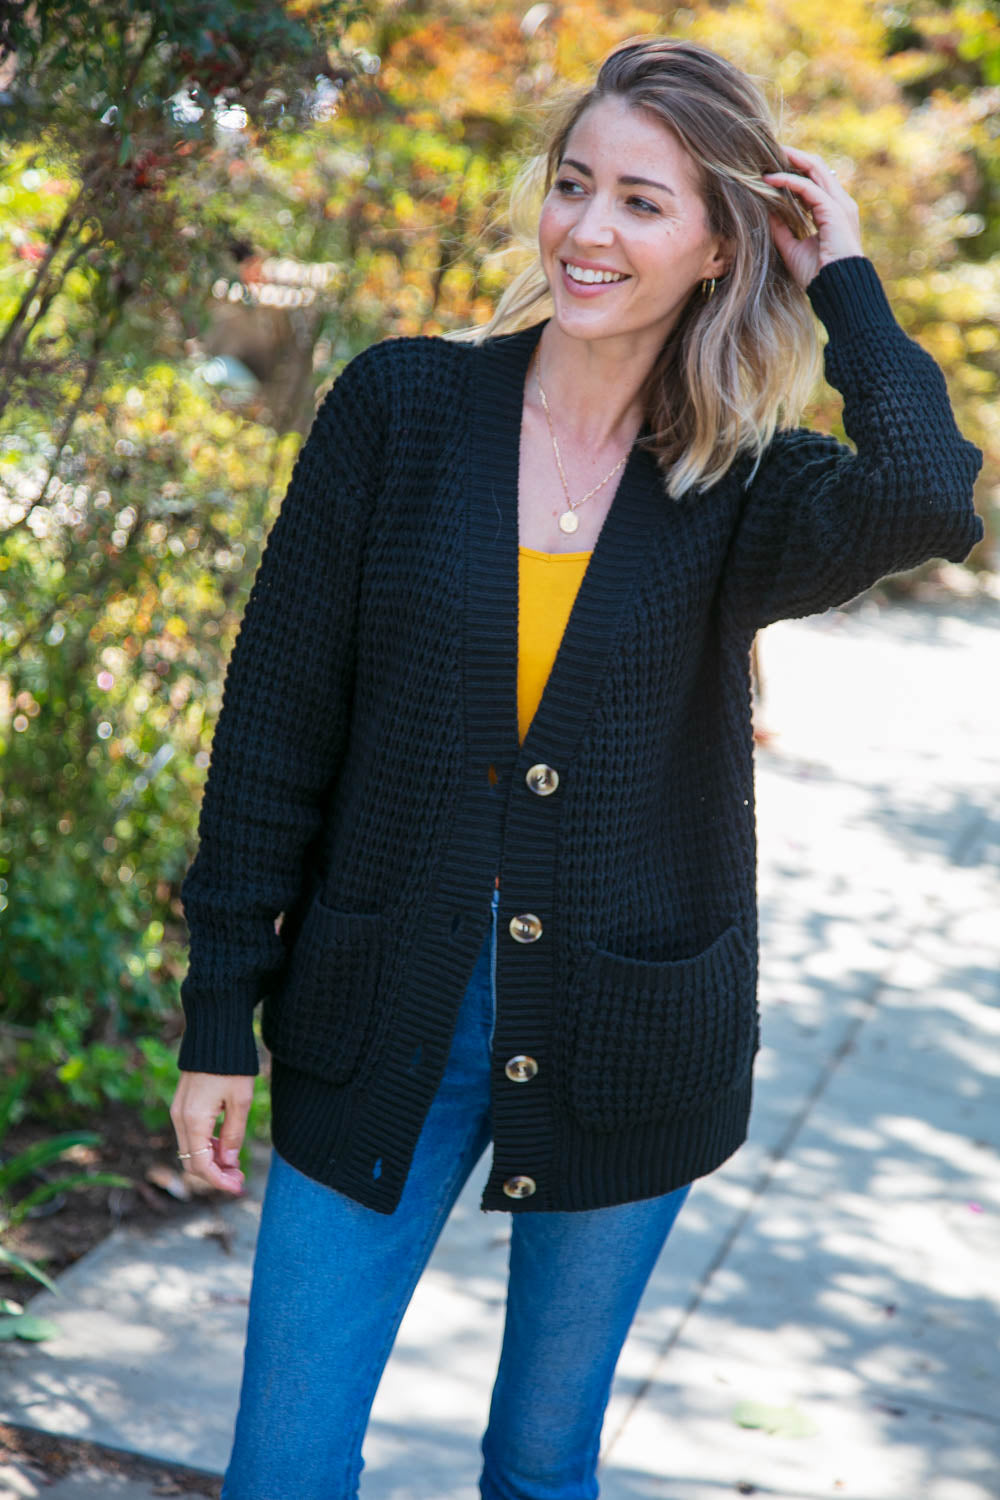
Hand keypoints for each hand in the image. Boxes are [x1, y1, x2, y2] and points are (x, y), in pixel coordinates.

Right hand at [170, 1072, 254, 1194]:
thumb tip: (230, 1161)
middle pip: (192, 1161)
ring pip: (190, 1149)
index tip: (238, 1186)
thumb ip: (234, 1133)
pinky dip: (206, 1144)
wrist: (215, 1032)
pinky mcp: (181, 1104)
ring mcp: (178, 1111)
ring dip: (211, 1160)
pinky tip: (225, 1144)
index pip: (201, 1165)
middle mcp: (179, 1118)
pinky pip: (190, 1134)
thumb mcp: (241, 1100)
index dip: (219, 1181)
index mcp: (193, 1119)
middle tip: (240, 1176)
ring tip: (236, 1162)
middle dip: (215, 1173)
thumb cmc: (231, 1064)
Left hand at [762, 145, 863, 288]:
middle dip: (793, 156)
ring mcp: (839, 204)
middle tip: (768, 150)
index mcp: (833, 210)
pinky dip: (787, 181)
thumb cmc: (817, 276)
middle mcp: (839, 203)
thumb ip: (781, 229)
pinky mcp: (833, 211)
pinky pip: (808, 187)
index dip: (794, 169)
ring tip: (767, 156)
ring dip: (790, 161)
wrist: (837, 291)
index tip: (771, 166)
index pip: (814, 179)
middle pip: (816, 167)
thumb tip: (765, 212)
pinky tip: (769, 180)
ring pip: (814, 169)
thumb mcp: (792, 248)